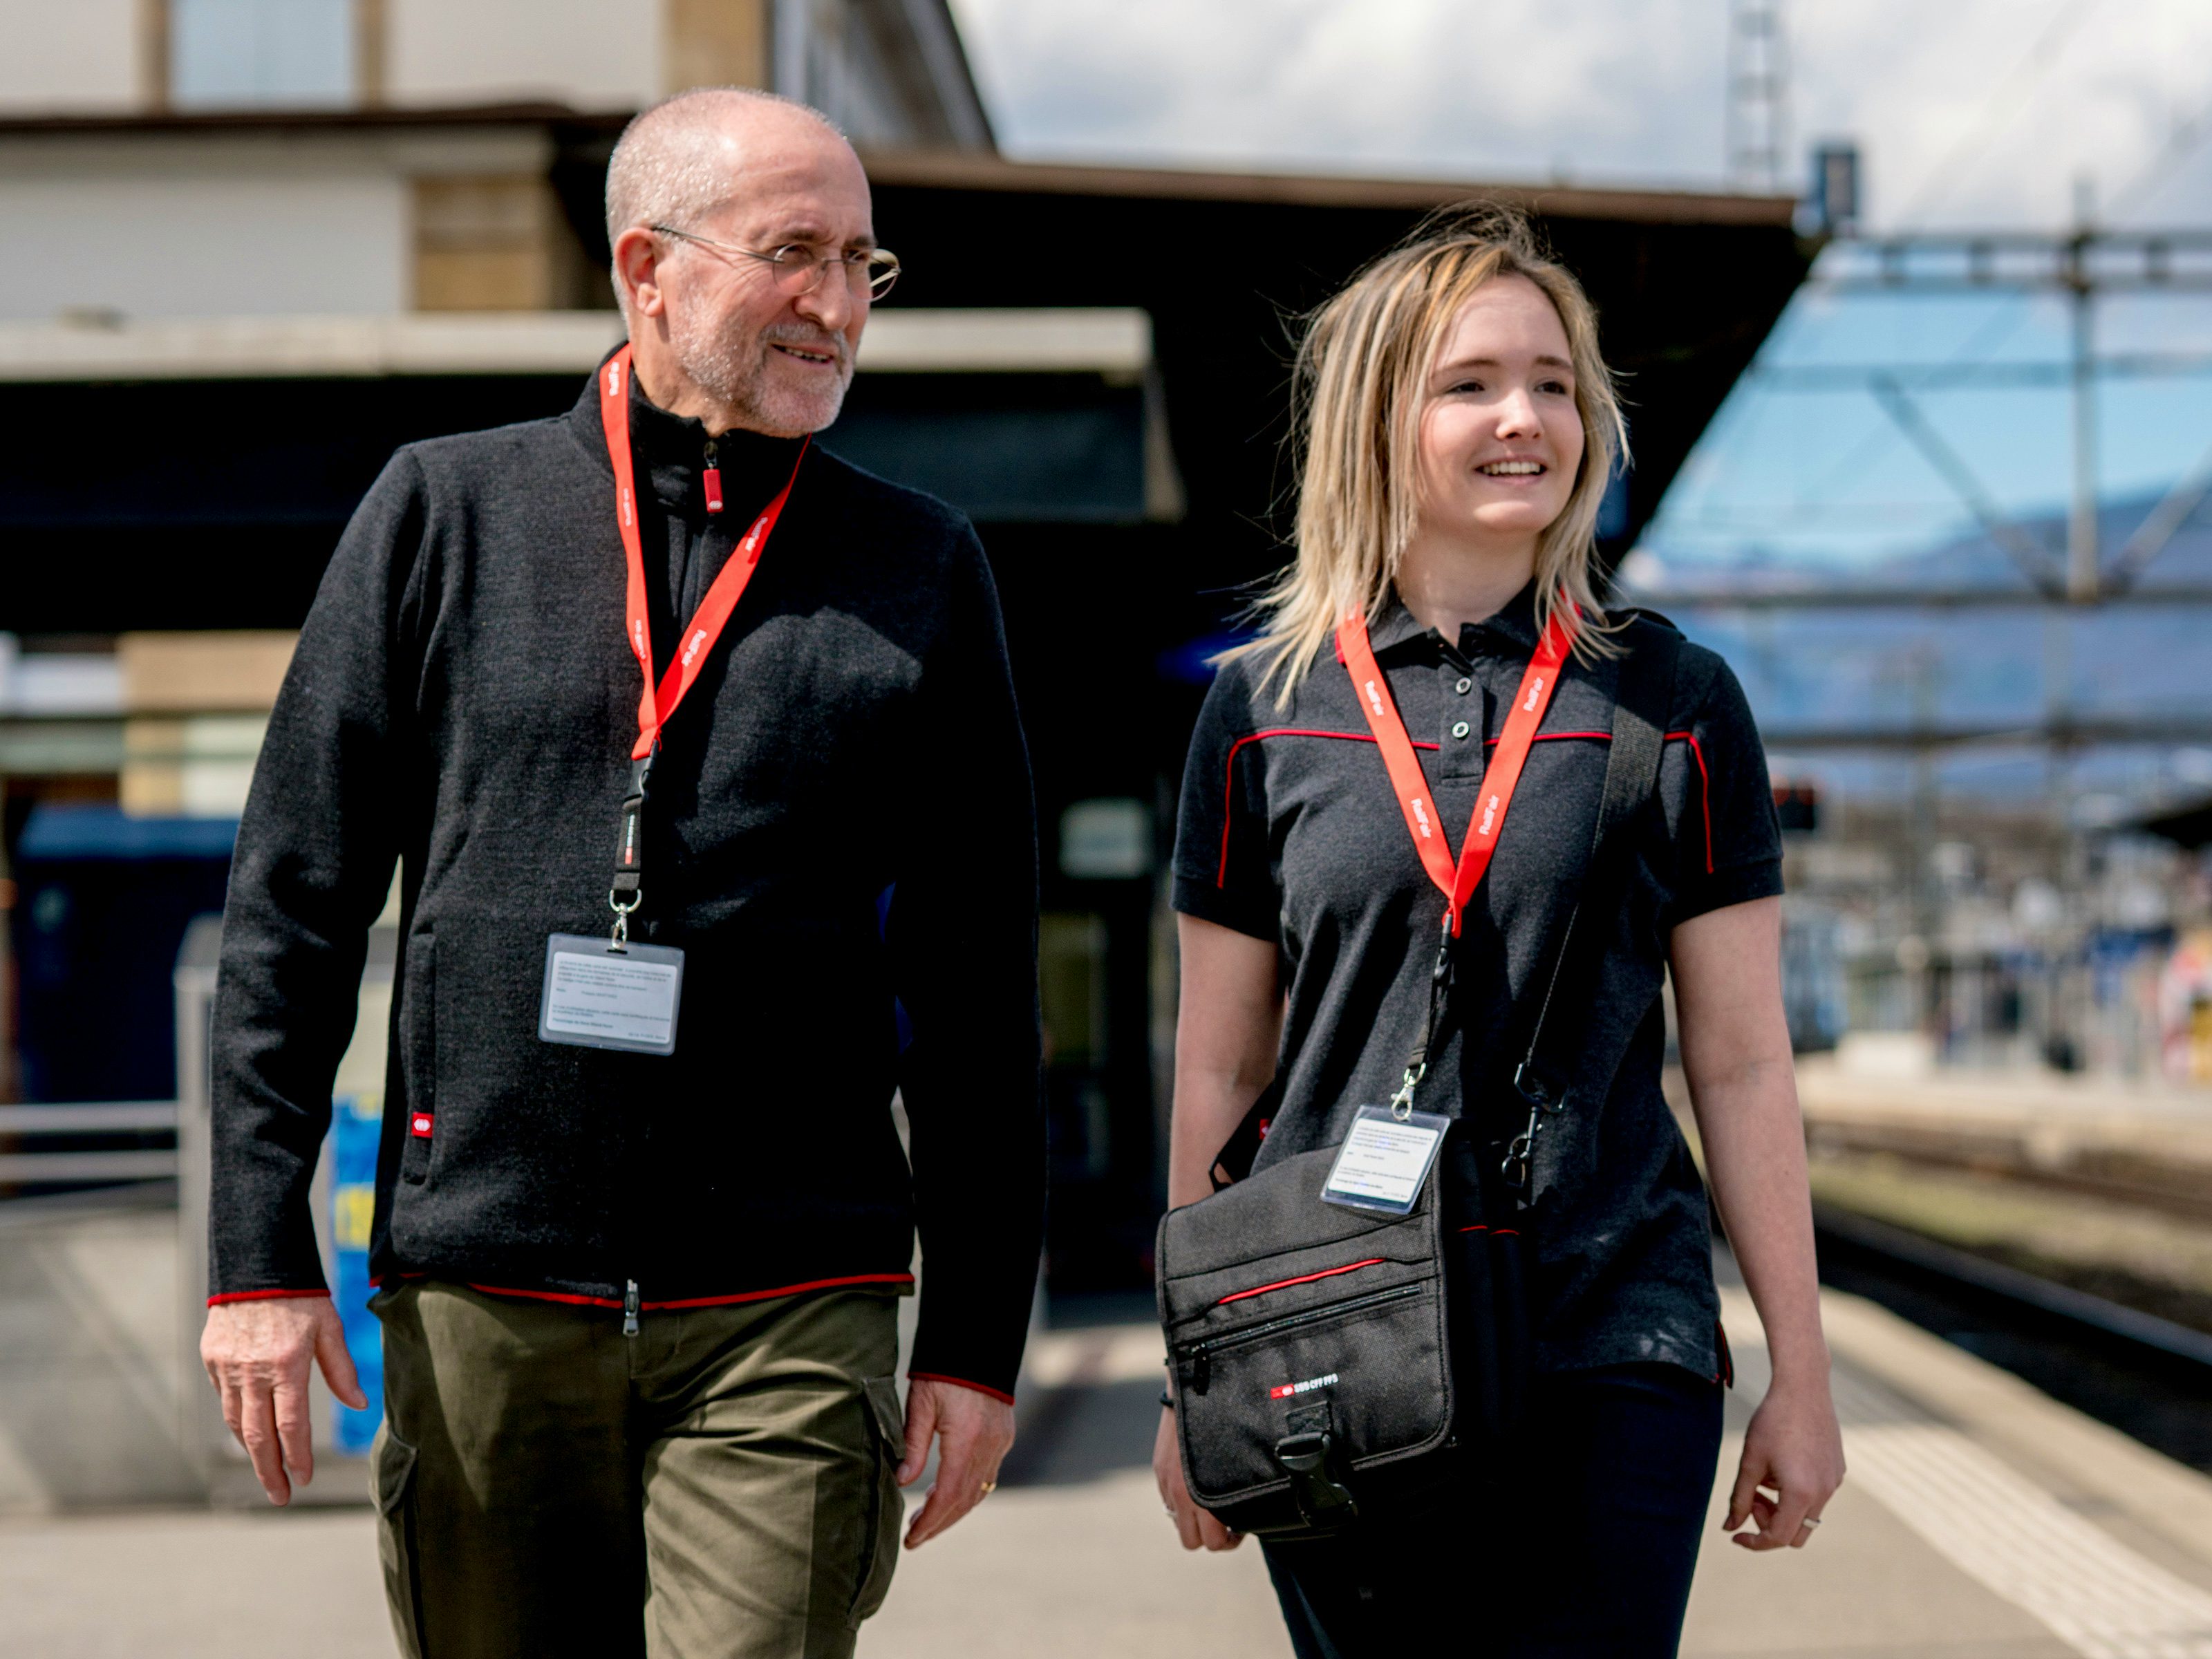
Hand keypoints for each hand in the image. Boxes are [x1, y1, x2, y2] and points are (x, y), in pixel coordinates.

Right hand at [200, 1295, 367, 1505]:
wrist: (257, 1264)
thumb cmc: (302, 1296)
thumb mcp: (330, 1328)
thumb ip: (342, 1369)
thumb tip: (360, 1405)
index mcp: (286, 1364)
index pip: (291, 1424)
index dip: (297, 1456)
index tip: (304, 1479)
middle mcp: (252, 1371)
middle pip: (258, 1435)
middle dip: (270, 1471)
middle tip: (280, 1497)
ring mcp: (228, 1367)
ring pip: (237, 1422)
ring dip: (252, 1453)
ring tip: (268, 1473)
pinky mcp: (212, 1360)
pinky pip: (225, 1400)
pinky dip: (238, 1422)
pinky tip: (250, 1435)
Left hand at [897, 1377, 1014, 1547]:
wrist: (977, 1342)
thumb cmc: (942, 1370)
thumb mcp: (921, 1403)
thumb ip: (912, 1445)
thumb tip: (902, 1483)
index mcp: (967, 1439)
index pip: (947, 1495)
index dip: (930, 1522)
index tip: (911, 1539)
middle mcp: (989, 1445)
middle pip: (965, 1500)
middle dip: (940, 1523)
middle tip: (915, 1538)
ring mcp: (1001, 1441)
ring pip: (979, 1491)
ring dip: (953, 1510)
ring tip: (926, 1520)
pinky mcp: (1004, 1436)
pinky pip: (987, 1475)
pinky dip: (967, 1491)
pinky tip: (947, 1493)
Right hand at [1155, 1406, 1242, 1551]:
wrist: (1195, 1393)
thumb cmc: (1226, 1425)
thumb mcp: (1235, 1464)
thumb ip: (1233, 1493)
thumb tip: (1244, 1514)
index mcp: (1202, 1496)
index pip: (1211, 1542)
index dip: (1229, 1541)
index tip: (1238, 1529)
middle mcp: (1181, 1494)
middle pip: (1191, 1542)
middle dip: (1210, 1537)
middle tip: (1225, 1523)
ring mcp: (1167, 1483)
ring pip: (1177, 1523)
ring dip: (1193, 1520)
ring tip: (1209, 1504)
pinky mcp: (1159, 1471)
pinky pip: (1168, 1501)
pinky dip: (1181, 1502)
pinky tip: (1195, 1485)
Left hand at [1726, 1372, 1844, 1549]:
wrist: (1803, 1388)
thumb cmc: (1771, 1422)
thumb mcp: (1750, 1461)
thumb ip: (1739, 1498)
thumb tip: (1730, 1527)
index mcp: (1801, 1493)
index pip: (1779, 1538)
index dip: (1754, 1542)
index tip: (1735, 1534)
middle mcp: (1824, 1493)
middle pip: (1796, 1534)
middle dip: (1769, 1524)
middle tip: (1752, 1497)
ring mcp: (1834, 1482)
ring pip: (1806, 1515)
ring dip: (1782, 1507)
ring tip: (1765, 1476)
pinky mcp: (1838, 1471)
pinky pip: (1817, 1495)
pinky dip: (1796, 1493)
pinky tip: (1783, 1464)